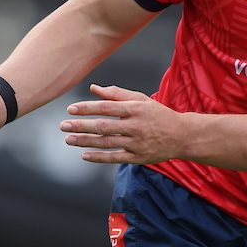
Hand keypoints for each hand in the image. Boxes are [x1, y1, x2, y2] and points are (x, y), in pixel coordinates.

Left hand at [60, 84, 182, 163]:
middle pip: (103, 126)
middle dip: (81, 126)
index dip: (87, 108)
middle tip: (63, 125)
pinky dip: (98, 157)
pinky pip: (114, 158)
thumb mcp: (140, 99)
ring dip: (85, 141)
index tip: (70, 109)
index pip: (106, 107)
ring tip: (68, 139)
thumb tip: (94, 88)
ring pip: (106, 143)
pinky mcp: (138, 158)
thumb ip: (117, 93)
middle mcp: (135, 126)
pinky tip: (84, 154)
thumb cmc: (158, 114)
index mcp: (135, 109)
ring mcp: (137, 143)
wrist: (183, 136)